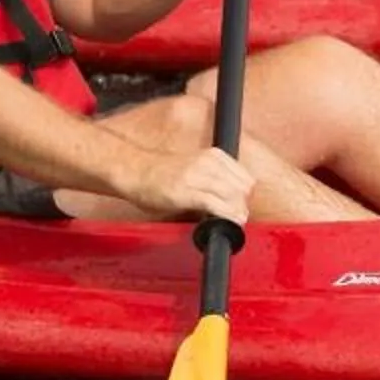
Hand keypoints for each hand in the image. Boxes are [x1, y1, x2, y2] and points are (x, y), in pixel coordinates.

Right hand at [127, 144, 255, 225]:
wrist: (134, 171)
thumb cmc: (161, 173)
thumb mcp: (195, 166)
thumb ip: (214, 176)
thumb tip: (233, 197)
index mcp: (213, 156)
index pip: (245, 177)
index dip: (245, 195)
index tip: (240, 206)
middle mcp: (208, 163)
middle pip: (242, 188)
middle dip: (243, 205)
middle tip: (237, 217)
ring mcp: (197, 177)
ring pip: (232, 197)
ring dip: (237, 213)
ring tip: (233, 222)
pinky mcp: (187, 192)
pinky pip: (216, 205)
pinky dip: (226, 217)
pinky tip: (227, 223)